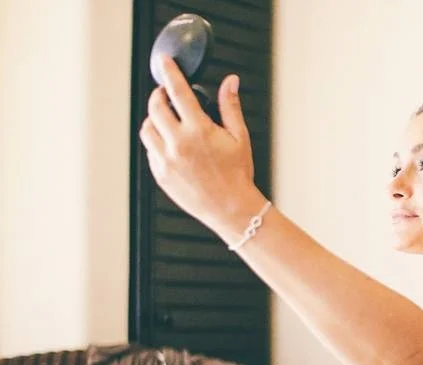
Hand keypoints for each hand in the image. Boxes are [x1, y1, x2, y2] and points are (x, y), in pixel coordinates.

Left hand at [139, 55, 261, 232]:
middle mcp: (178, 144)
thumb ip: (230, 106)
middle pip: (155, 107)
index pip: (177, 91)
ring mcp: (166, 160)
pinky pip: (151, 150)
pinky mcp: (160, 174)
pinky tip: (171, 144)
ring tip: (166, 119)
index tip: (164, 62)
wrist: (231, 209)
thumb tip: (230, 81)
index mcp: (199, 131)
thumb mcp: (239, 137)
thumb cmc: (238, 174)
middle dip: (158, 96)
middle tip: (165, 94)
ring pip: (147, 129)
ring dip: (154, 119)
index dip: (169, 72)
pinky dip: (157, 142)